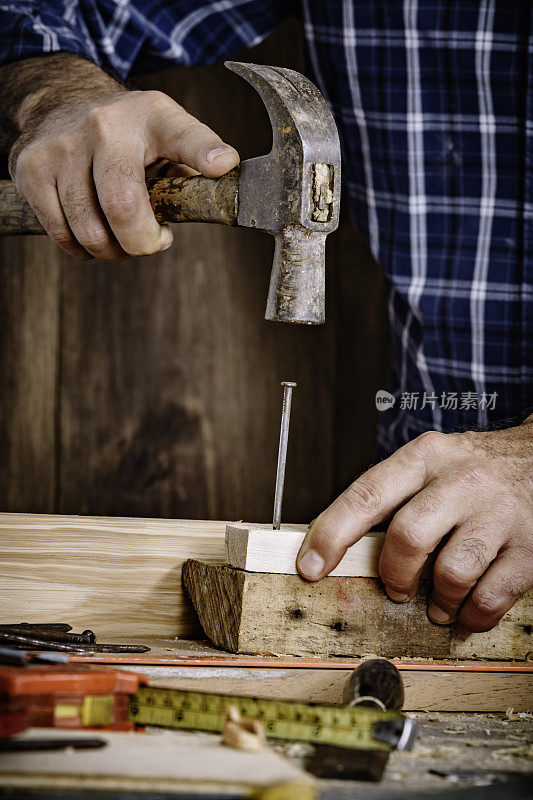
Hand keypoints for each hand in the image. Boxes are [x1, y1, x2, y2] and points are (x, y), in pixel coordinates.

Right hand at [7, 56, 238, 260]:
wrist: (61, 104)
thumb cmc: (127, 133)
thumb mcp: (168, 131)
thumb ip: (197, 158)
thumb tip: (225, 176)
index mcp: (151, 116)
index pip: (183, 135)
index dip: (205, 153)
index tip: (222, 165)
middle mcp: (103, 126)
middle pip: (123, 208)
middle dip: (141, 243)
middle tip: (151, 241)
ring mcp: (63, 148)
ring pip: (89, 231)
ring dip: (112, 251)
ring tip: (121, 237)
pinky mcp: (32, 170)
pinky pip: (61, 234)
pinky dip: (82, 248)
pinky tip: (95, 232)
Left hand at [297, 419, 532, 631]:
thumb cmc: (477, 466)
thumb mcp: (432, 460)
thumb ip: (394, 495)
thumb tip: (341, 543)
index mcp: (425, 457)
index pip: (366, 495)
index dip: (332, 534)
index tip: (310, 566)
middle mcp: (461, 480)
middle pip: (408, 537)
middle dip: (394, 574)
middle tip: (397, 589)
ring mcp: (499, 512)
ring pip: (451, 573)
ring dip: (438, 601)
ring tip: (438, 604)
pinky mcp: (530, 545)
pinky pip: (491, 597)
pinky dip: (472, 616)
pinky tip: (468, 611)